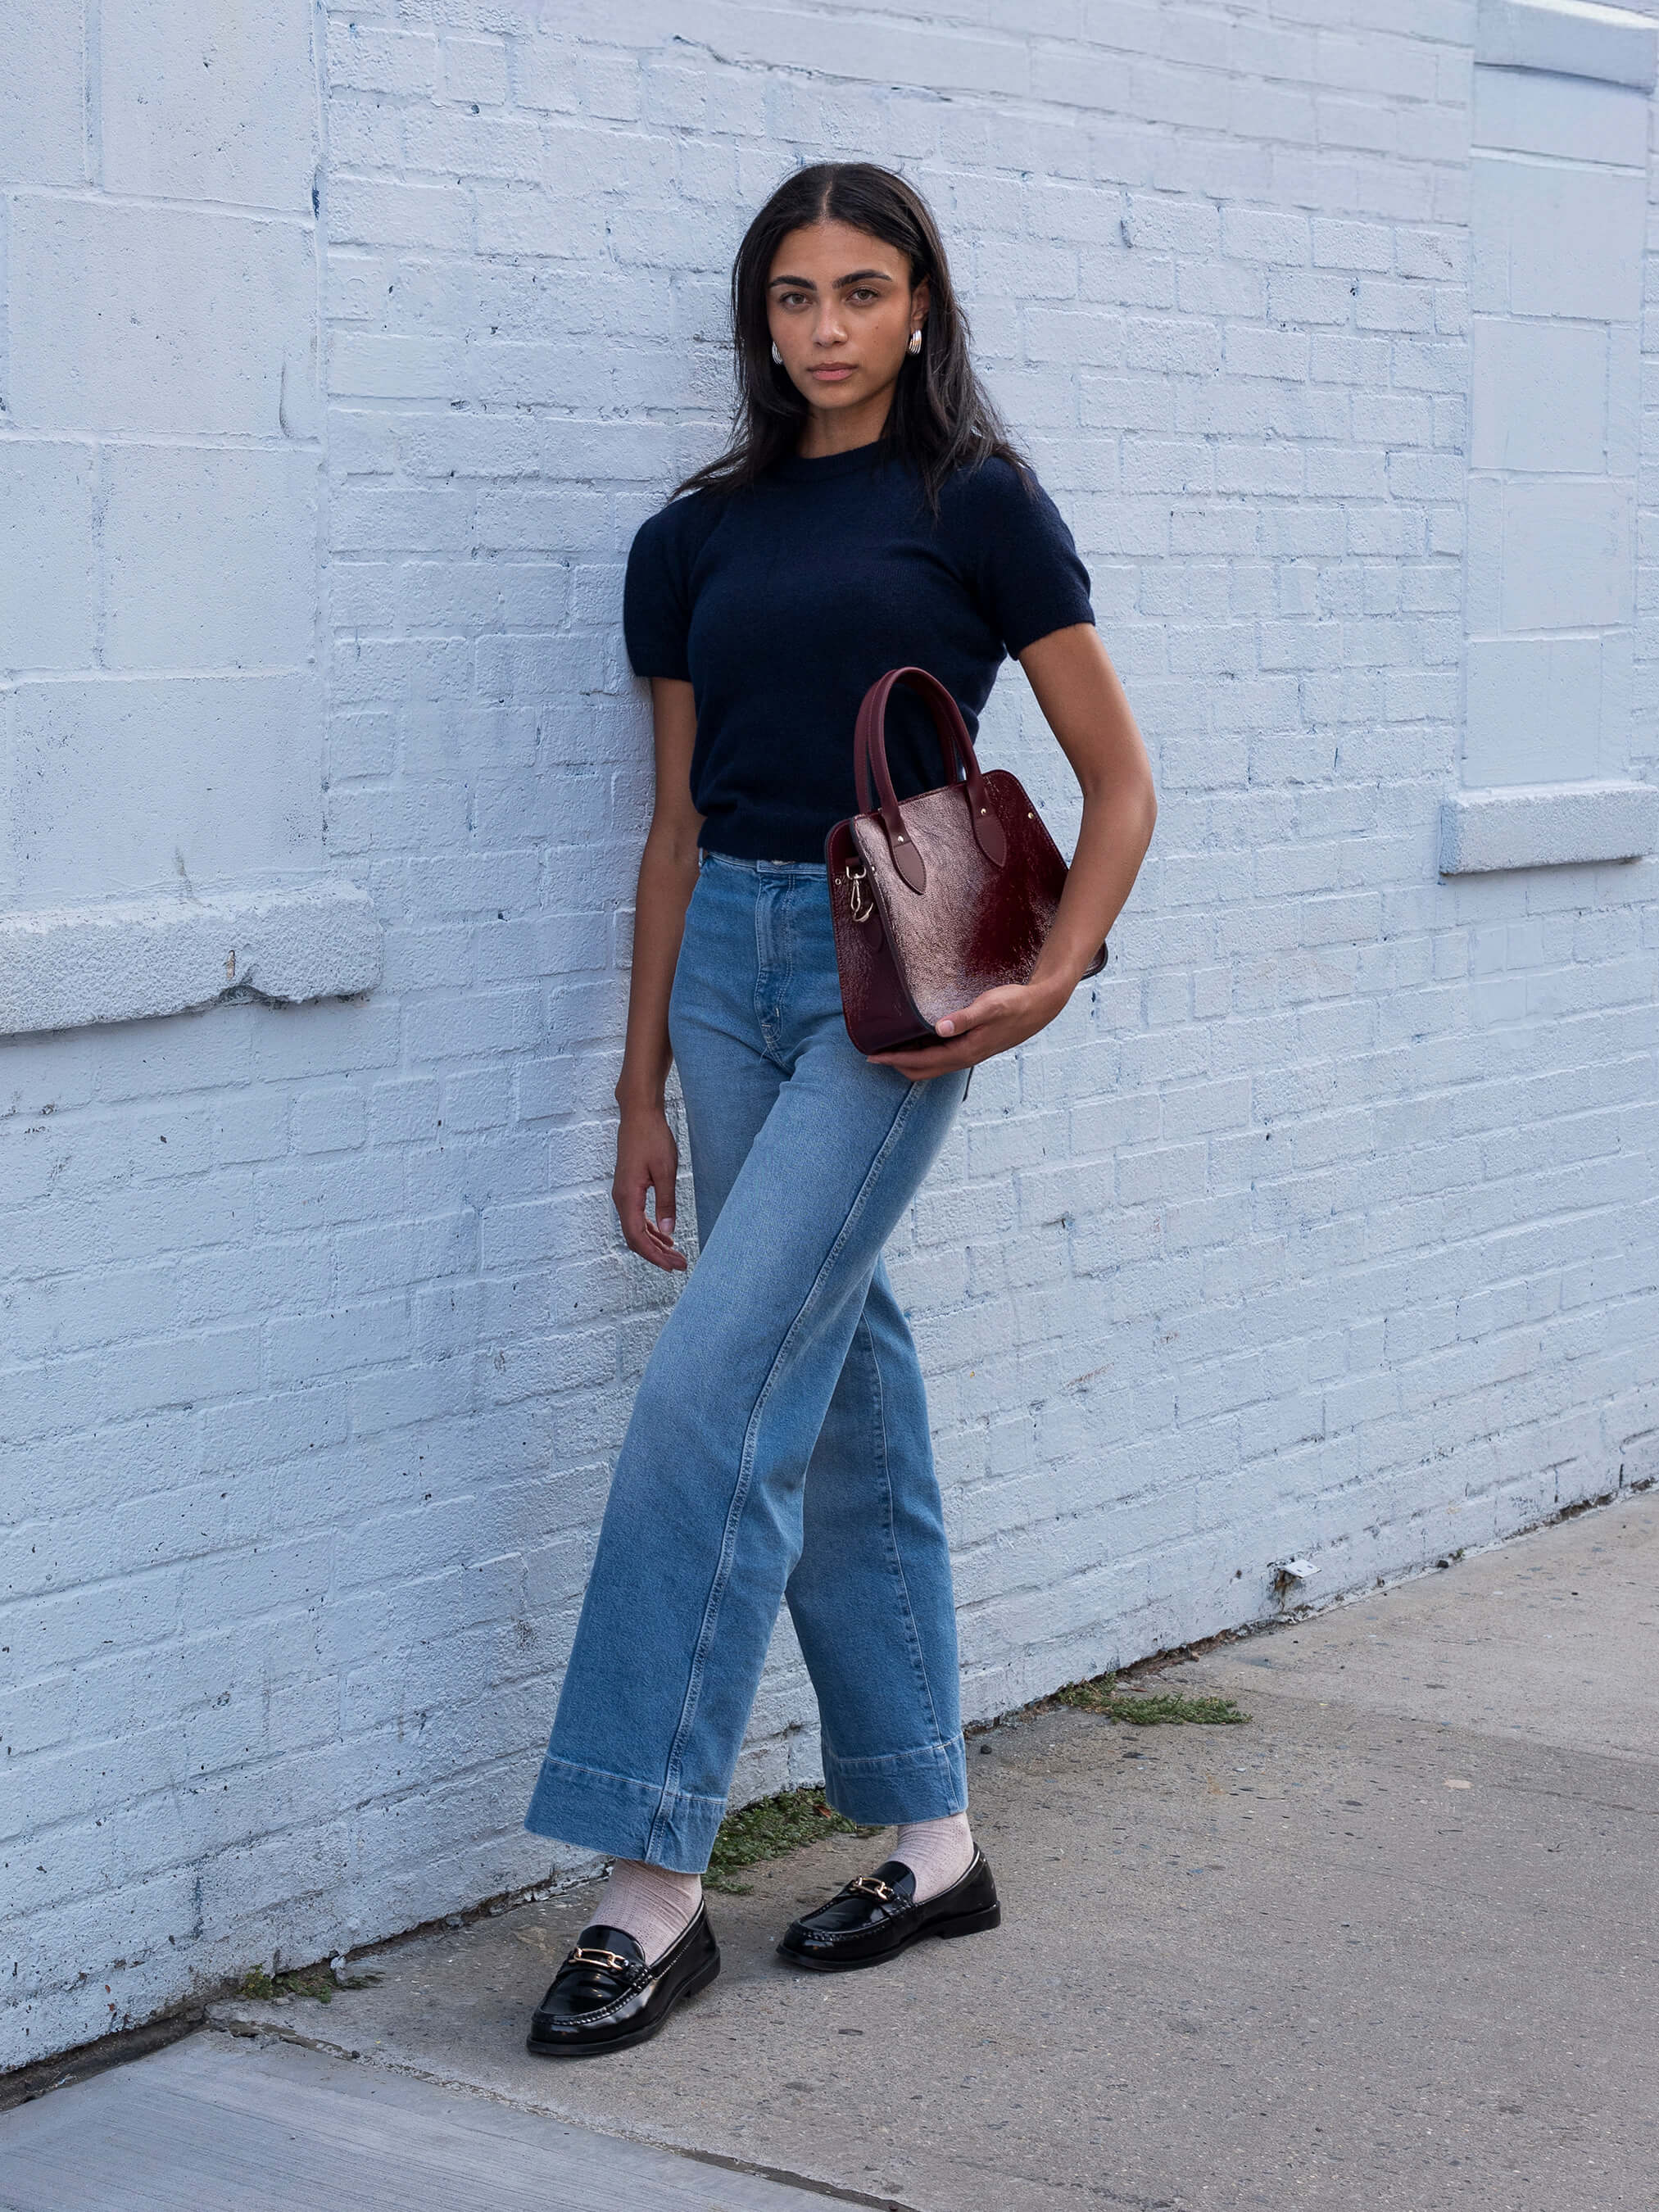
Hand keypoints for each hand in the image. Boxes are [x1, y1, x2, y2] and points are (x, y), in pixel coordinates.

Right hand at [612, 1103, 686, 1271]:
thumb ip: (666, 1203)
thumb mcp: (666, 1171)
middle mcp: (621, 1198)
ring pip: (635, 1229)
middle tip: (679, 1264)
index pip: (637, 1237)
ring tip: (675, 1254)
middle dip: (656, 1255)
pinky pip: (636, 1217)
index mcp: (628, 1196)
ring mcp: (623, 1194)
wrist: (639, 1115)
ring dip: (654, 1244)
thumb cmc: (652, 1138)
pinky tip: (665, 1236)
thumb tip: (668, 1231)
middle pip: (635, 1238)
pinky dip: (650, 1230)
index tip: (673, 1265)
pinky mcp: (629, 1189)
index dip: (655, 1255)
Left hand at [867, 977, 1070, 1079]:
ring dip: (909, 1061)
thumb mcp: (990, 1006)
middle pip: (923, 1071)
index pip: (922, 1062)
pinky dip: (924, 1055)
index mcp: (965, 1051)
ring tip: (889, 1049)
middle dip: (897, 1066)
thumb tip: (939, 1028)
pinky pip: (941, 1058)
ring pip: (932, 1066)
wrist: (1040, 1008)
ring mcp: (969, 1054)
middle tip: (873, 1055)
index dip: (895, 1060)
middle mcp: (965, 1057)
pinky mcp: (972, 1047)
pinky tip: (916, 1042)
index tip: (873, 1056)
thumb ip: (964, 1017)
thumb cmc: (1015, 1004)